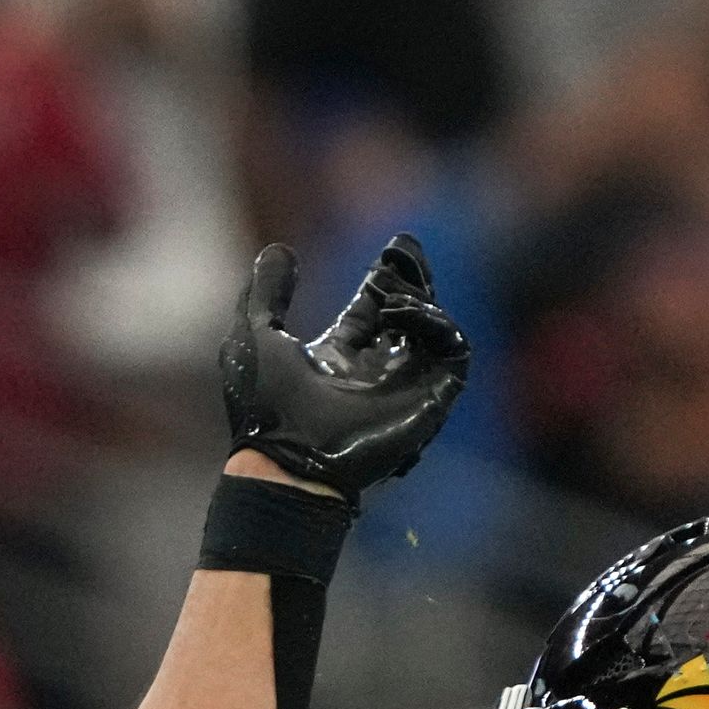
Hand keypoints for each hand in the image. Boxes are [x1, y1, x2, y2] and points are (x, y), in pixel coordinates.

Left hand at [220, 236, 470, 501]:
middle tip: (403, 250)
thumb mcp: (255, 337)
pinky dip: (434, 324)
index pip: (373, 310)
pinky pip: (454, 350)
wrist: (286, 460)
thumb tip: (277, 248)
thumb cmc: (264, 409)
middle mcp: (375, 371)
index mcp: (339, 357)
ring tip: (389, 294)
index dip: (384, 278)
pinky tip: (398, 314)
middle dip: (411, 280)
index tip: (392, 248)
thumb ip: (266, 293)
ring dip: (419, 300)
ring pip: (435, 329)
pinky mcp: (430, 398)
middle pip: (409, 315)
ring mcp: (405, 385)